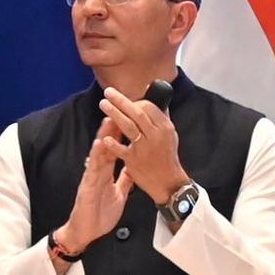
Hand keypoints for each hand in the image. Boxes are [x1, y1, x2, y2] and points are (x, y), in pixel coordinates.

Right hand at [52, 121, 134, 256]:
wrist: (86, 232)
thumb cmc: (100, 214)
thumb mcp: (118, 195)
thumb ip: (124, 181)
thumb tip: (133, 169)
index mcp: (106, 174)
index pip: (115, 150)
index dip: (121, 136)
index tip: (130, 121)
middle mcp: (98, 172)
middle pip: (107, 147)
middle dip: (113, 130)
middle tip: (120, 110)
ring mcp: (91, 178)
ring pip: (98, 153)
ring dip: (103, 136)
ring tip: (109, 120)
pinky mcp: (87, 187)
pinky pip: (93, 169)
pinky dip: (96, 157)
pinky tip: (100, 145)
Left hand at [104, 88, 189, 208]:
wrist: (168, 182)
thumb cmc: (167, 156)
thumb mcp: (170, 135)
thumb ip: (161, 118)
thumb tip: (154, 99)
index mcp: (165, 128)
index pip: (149, 107)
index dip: (135, 101)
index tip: (124, 99)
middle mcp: (156, 136)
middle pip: (137, 113)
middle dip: (121, 101)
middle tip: (108, 92)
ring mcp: (144, 148)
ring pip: (128, 127)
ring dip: (114, 113)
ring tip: (104, 104)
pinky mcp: (134, 161)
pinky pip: (122, 150)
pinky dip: (113, 144)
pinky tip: (105, 138)